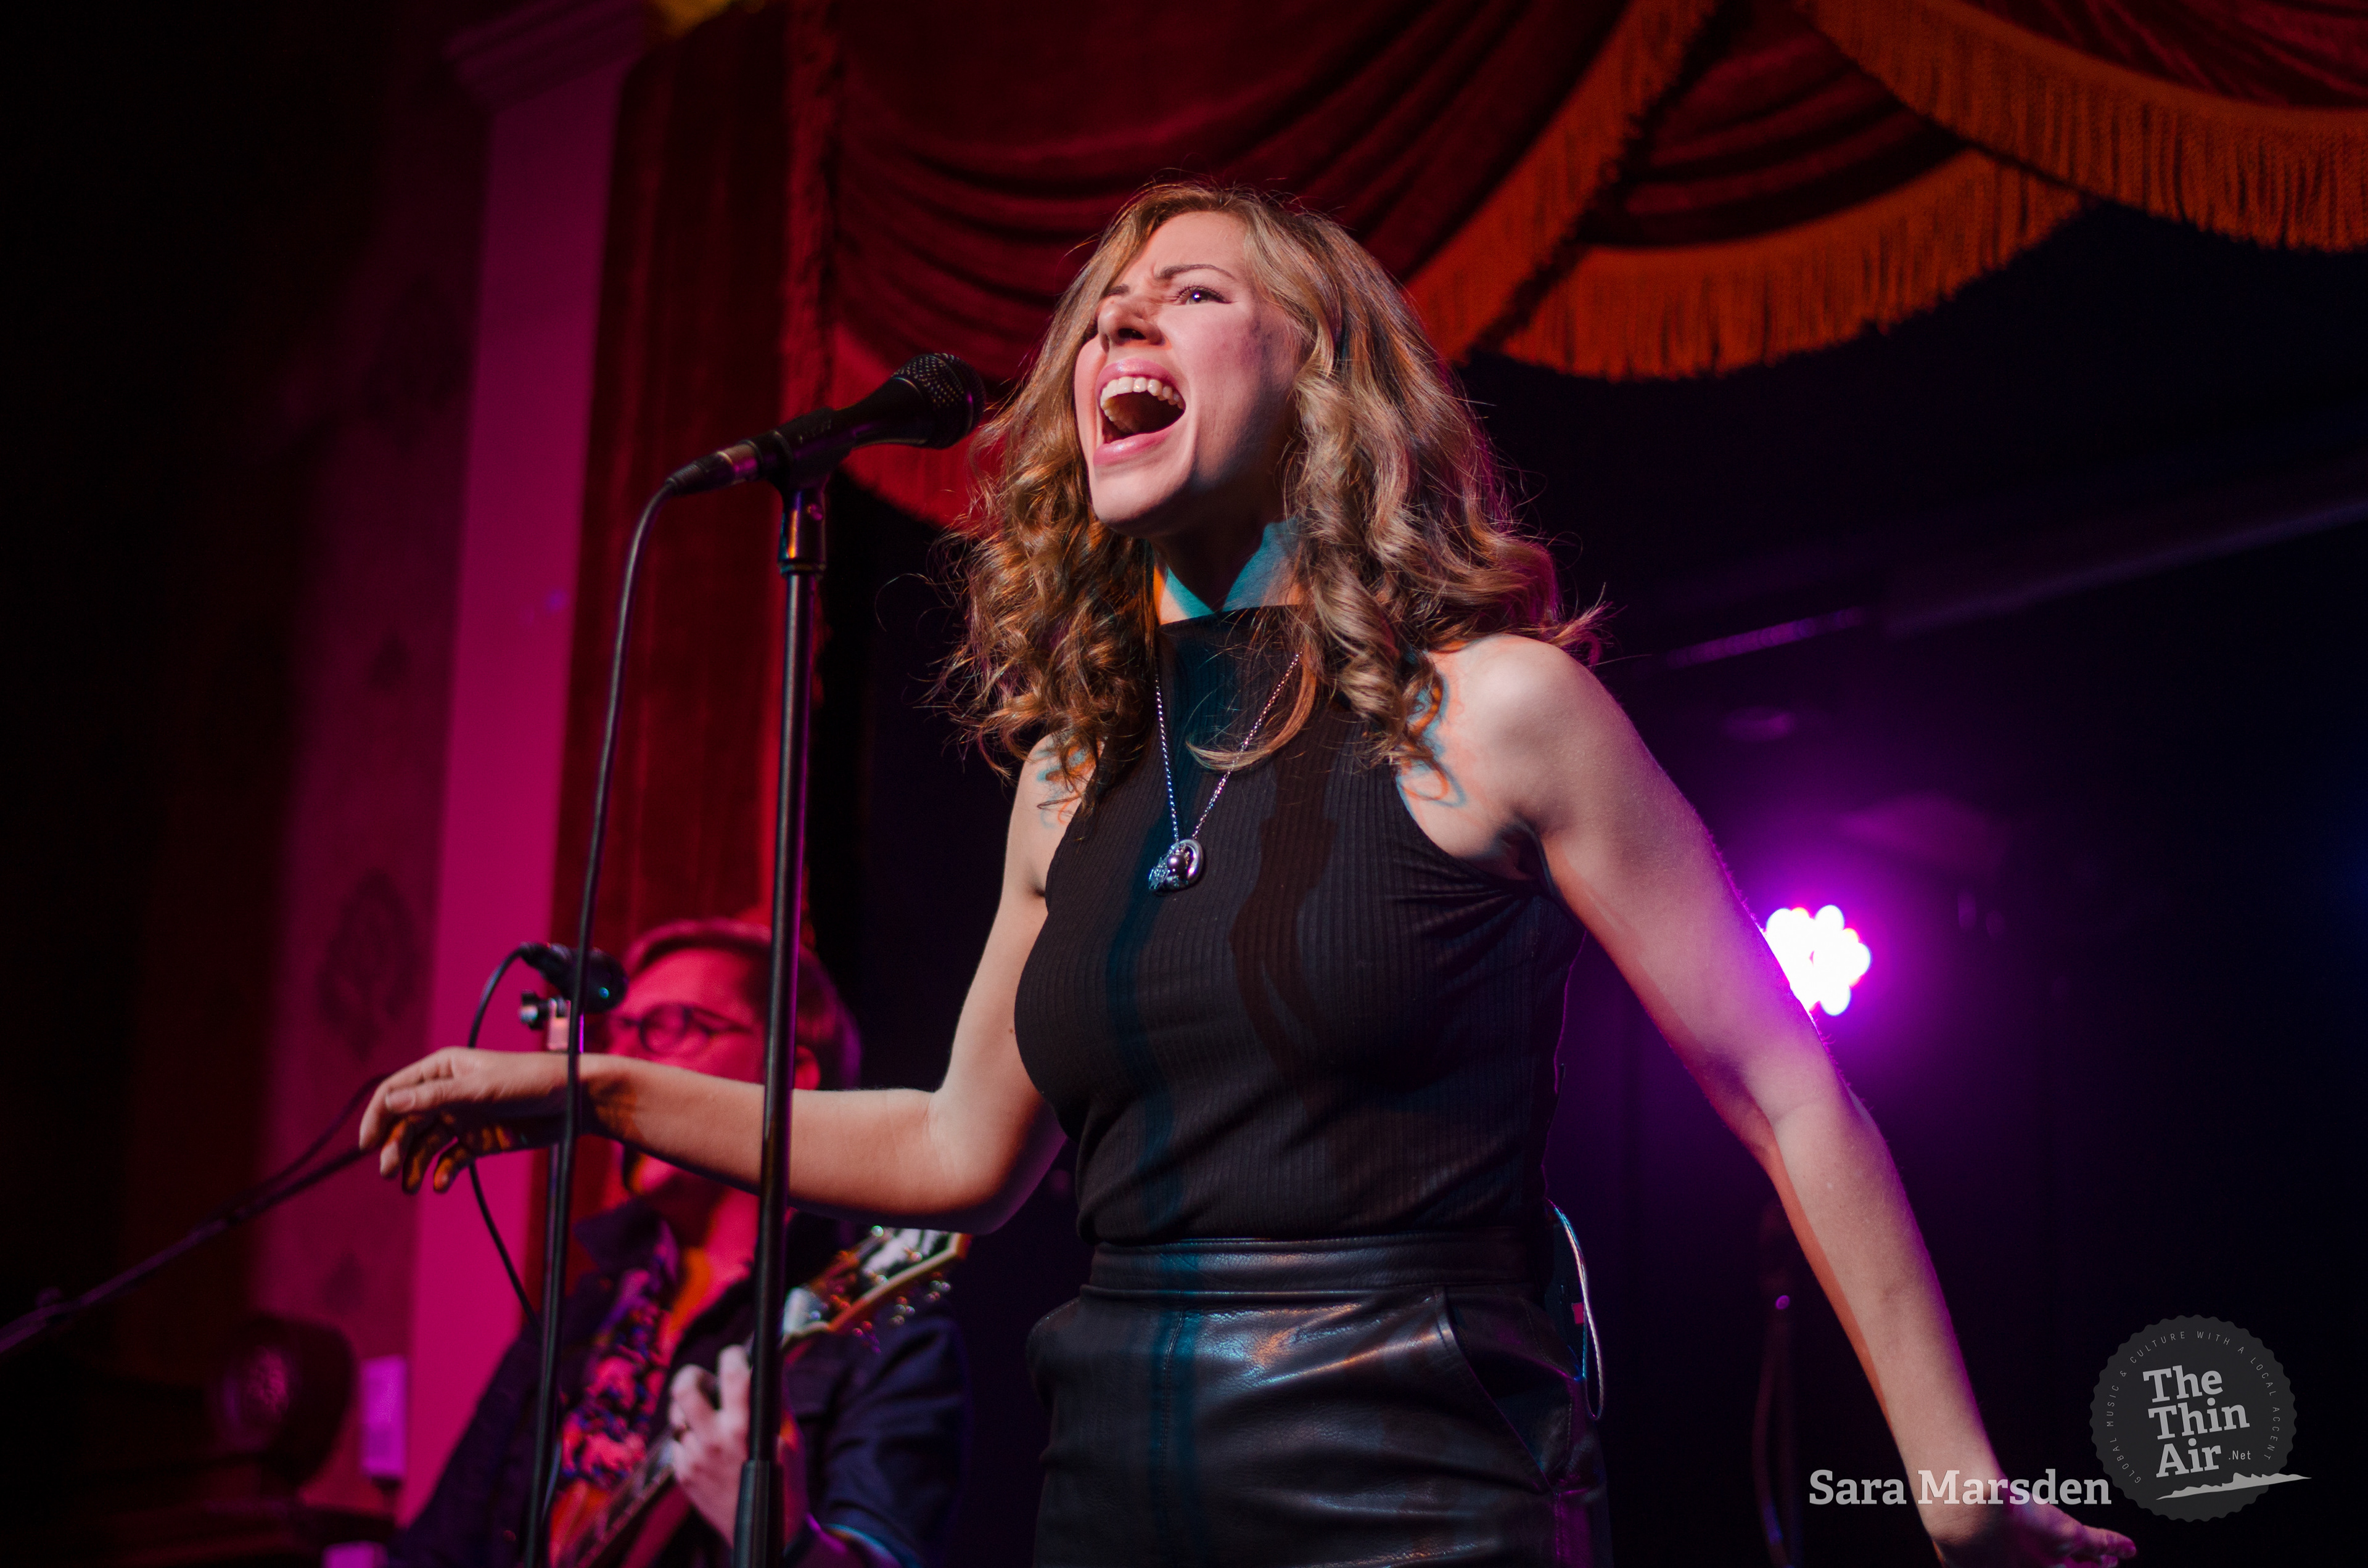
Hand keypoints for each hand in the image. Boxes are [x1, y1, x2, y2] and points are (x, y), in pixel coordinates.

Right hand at [357, 1047, 575, 1192]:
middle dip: (394, 1146)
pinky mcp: (479, 1140)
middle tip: (389, 1172)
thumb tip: (392, 1101)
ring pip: (425, 1144)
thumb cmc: (532, 1081)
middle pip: (407, 1122)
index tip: (366, 1145)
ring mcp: (463, 1118)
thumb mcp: (482, 1089)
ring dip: (414, 1164)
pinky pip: (451, 1159)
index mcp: (443, 1070)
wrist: (576, 1101)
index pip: (396, 1092)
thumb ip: (438, 1097)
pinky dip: (443, 1172)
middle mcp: (448, 1094)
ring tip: (410, 1186)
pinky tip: (441, 1185)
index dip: (377, 1117)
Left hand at [669, 1346, 808, 1546]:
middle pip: (684, 1389)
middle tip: (704, 1379)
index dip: (733, 1355)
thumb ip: (778, 1400)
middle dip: (692, 1375)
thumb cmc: (785, 1482)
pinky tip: (707, 1444)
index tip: (736, 1355)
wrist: (768, 1534)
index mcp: (743, 1427)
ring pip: (676, 1415)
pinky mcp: (682, 1475)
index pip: (732, 1372)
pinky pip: (676, 1443)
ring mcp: (693, 1459)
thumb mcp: (791, 1439)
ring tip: (706, 1413)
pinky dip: (689, 1436)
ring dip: (689, 1408)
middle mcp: (713, 1440)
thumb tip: (771, 1365)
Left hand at [1929, 1498, 2135, 1566]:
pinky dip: (2115, 1545)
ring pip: (2081, 1565)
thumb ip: (1940, 1505)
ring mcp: (2050, 1555)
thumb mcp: (1945, 1517)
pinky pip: (2098, 1544)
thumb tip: (1921, 1480)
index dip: (2047, 1567)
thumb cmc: (1951, 1515)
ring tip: (2108, 1563)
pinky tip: (2130, 1548)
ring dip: (2098, 1564)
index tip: (2054, 1564)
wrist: (1967, 1518)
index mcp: (2005, 1566)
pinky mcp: (2066, 1535)